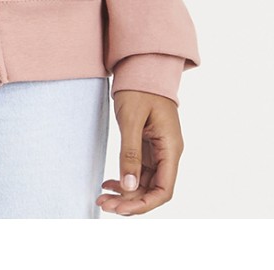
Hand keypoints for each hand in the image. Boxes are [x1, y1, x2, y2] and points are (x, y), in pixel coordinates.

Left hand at [96, 89, 183, 214]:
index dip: (143, 204)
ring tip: (102, 196)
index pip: (163, 189)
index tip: (120, 209)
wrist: (142, 64)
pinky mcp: (148, 146)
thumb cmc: (139, 87)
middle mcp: (167, 152)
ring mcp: (158, 150)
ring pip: (144, 183)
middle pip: (153, 190)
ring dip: (125, 193)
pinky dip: (125, 179)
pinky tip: (109, 183)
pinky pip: (139, 171)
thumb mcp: (131, 119)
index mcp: (170, 148)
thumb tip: (129, 188)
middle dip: (130, 201)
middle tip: (104, 204)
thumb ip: (130, 154)